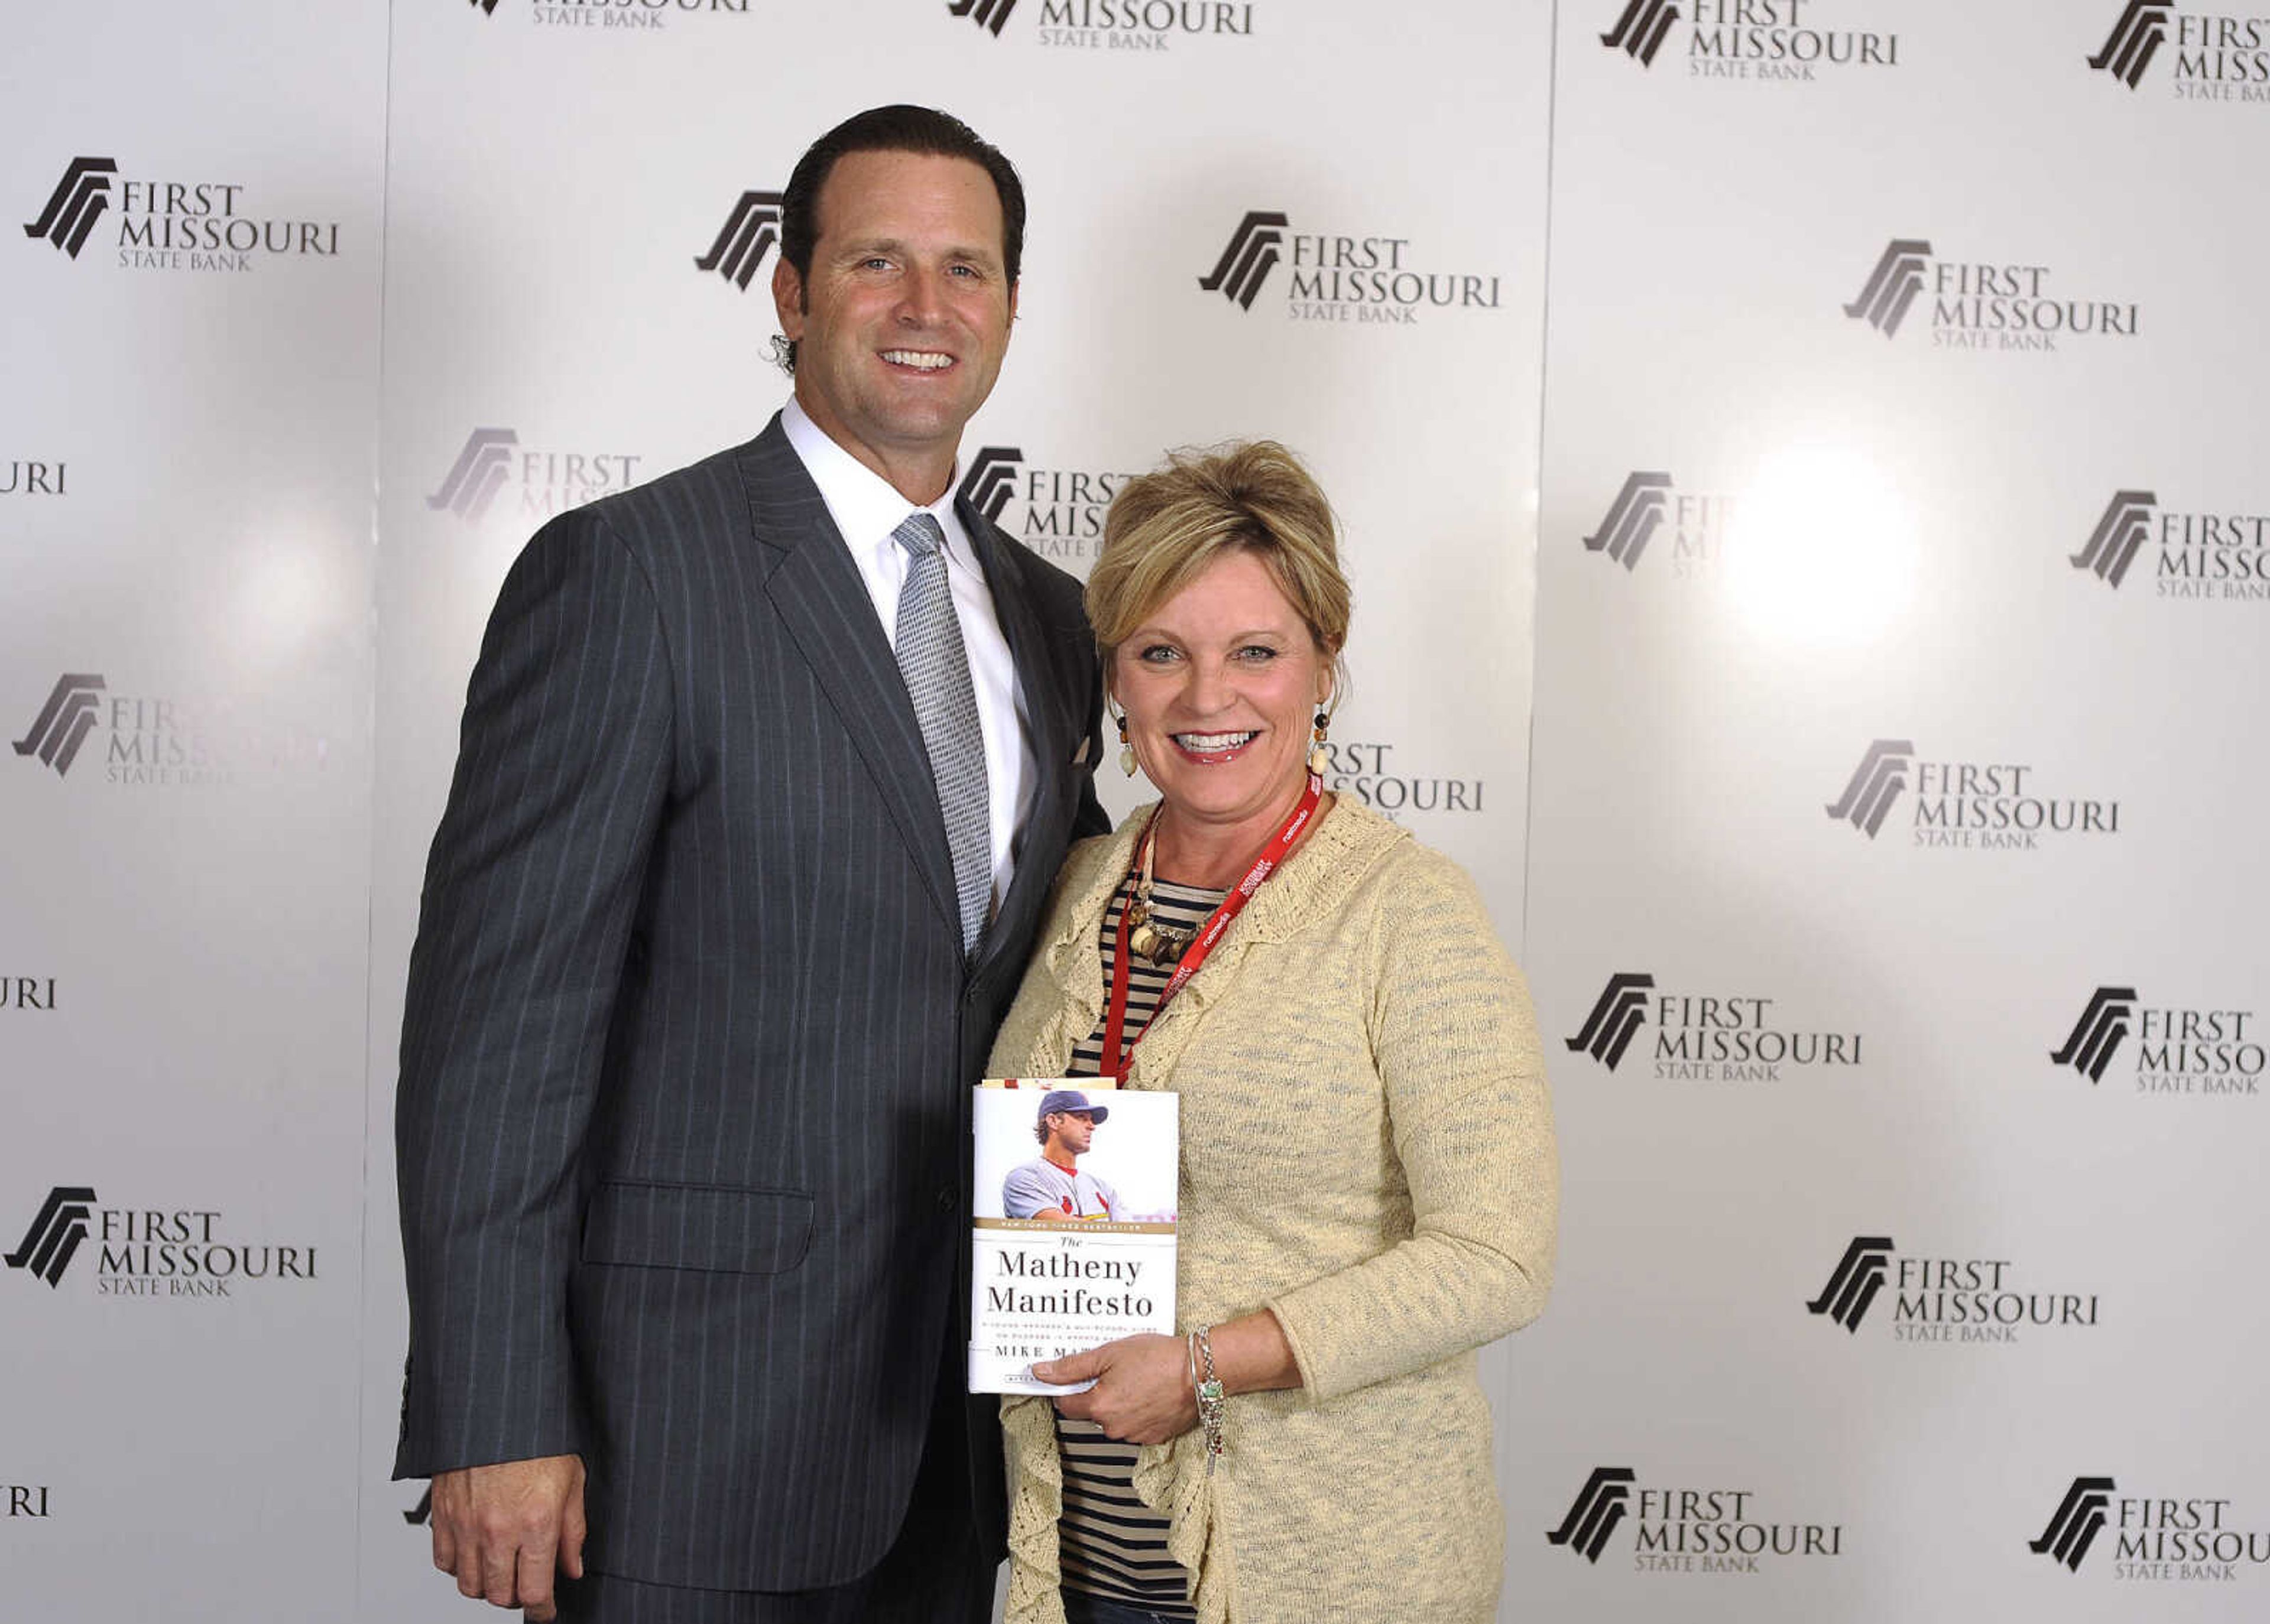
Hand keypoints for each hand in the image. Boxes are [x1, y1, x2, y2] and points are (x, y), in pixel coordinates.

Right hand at [428, 1454, 586, 1620]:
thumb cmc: (538, 1438)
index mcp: (536, 1522)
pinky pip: (444, 1562)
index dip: (543, 1610)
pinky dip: (459, 1566)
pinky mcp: (443, 1515)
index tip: (546, 1611)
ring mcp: (466, 1524)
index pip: (535, 1592)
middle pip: (500, 1596)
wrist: (499, 1408)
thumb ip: (573, 1531)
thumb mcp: (573, 1480)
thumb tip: (572, 1567)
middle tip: (527, 1585)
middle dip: (517, 1598)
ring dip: (488, 1585)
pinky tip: (476, 1552)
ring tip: (503, 1569)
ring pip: (470, 1585)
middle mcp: (498, 1529)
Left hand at [1037, 1334, 1197, 1444]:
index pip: (1065, 1403)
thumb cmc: (1159, 1358)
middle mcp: (1113, 1427)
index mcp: (1098, 1406)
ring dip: (1118, 1402)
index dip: (1067, 1386)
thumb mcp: (1109, 1353)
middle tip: (1115, 1368)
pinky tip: (1149, 1391)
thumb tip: (1041, 1372)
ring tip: (1137, 1377)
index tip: (1076, 1373)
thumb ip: (1072, 1366)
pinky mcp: (1154, 1437)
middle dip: (1097, 1392)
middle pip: (1091, 1411)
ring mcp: (1135, 1435)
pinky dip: (1137, 1411)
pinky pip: (1134, 1425)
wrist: (1201, 1371)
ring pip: (1113, 1419)